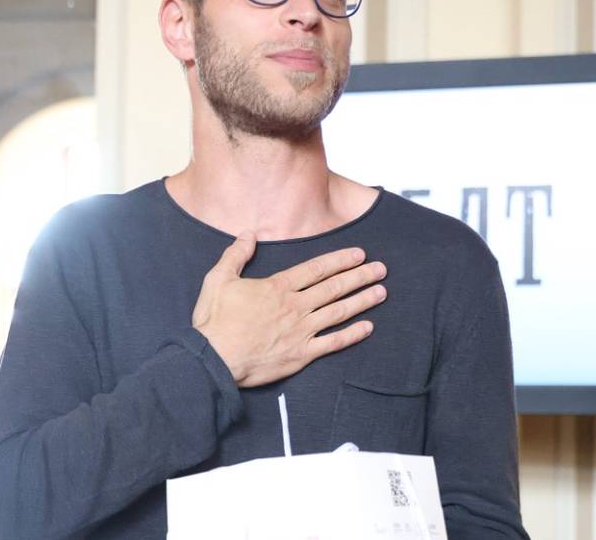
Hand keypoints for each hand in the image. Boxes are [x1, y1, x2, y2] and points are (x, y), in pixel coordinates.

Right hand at [192, 236, 386, 387]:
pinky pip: (332, 343)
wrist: (214, 360)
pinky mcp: (301, 354)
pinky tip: (368, 327)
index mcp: (278, 287)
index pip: (317, 269)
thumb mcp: (218, 279)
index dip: (341, 260)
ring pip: (339, 312)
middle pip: (334, 287)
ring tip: (381, 292)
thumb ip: (236, 255)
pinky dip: (352, 335)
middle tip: (381, 270)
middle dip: (360, 276)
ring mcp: (301, 331)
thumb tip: (248, 234)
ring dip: (362, 301)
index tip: (360, 255)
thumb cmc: (215, 322)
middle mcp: (295, 306)